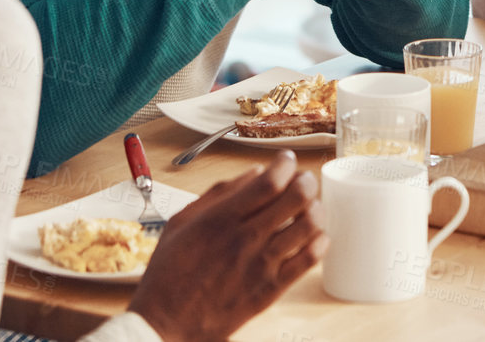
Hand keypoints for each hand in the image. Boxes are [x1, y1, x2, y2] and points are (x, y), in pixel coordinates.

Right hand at [128, 151, 324, 341]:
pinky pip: (309, 259)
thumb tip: (255, 172)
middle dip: (306, 181)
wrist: (165, 324)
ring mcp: (261, 265)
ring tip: (307, 209)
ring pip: (309, 225)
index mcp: (221, 219)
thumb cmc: (169, 273)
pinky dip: (319, 241)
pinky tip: (312, 237)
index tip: (286, 160)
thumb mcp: (181, 223)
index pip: (270, 181)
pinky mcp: (270, 290)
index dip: (286, 164)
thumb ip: (219, 193)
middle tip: (302, 181)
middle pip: (297, 197)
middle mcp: (245, 239)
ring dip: (315, 209)